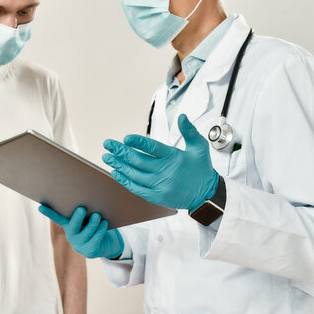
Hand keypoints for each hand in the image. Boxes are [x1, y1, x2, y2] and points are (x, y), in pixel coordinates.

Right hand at [39, 206, 123, 258]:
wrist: (106, 244)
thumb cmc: (95, 226)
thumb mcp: (89, 218)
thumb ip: (86, 211)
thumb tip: (90, 195)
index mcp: (69, 225)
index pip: (57, 218)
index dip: (49, 213)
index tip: (40, 206)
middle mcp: (72, 235)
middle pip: (72, 226)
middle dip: (77, 218)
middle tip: (82, 208)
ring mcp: (80, 245)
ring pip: (86, 233)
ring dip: (93, 223)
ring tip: (97, 215)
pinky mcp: (89, 251)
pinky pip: (95, 239)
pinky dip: (100, 230)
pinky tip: (104, 223)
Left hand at [102, 114, 218, 210]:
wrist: (206, 195)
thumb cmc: (201, 168)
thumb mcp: (200, 147)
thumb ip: (189, 131)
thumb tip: (182, 116)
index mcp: (174, 157)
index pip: (153, 148)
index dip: (138, 143)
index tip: (125, 138)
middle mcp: (165, 171)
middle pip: (138, 161)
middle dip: (120, 152)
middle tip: (107, 145)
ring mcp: (160, 185)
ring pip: (134, 174)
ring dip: (119, 165)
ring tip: (106, 157)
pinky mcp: (156, 197)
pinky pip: (136, 188)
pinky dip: (124, 180)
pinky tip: (115, 172)